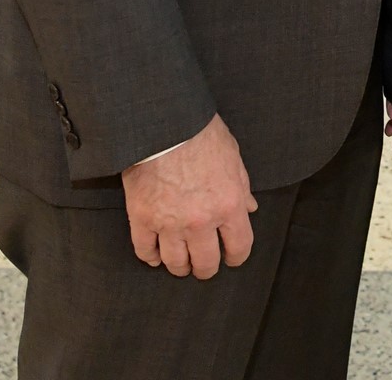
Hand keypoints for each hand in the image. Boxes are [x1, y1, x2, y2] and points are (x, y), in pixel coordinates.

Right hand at [121, 112, 257, 278]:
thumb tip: (249, 208)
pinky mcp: (142, 219)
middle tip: (204, 265)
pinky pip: (144, 250)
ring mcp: (169, 223)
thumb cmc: (202, 135)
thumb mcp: (233, 159)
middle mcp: (201, 221)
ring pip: (175, 263)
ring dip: (180, 267)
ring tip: (181, 263)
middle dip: (207, 268)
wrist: (164, 124)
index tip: (232, 258)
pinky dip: (150, 257)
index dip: (236, 257)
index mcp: (228, 205)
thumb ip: (242, 188)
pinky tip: (155, 255)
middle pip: (205, 263)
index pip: (239, 247)